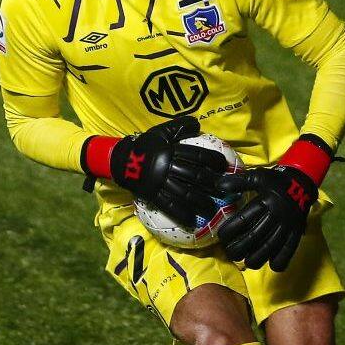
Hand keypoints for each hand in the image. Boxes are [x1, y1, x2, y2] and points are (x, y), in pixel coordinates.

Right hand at [82, 117, 227, 226]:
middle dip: (212, 184)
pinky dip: (181, 214)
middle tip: (224, 189)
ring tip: (212, 209)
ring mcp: (160, 182)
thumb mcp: (160, 132)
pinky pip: (169, 206)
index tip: (224, 166)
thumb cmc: (144, 146)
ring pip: (185, 193)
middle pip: (194, 176)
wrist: (120, 160)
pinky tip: (192, 221)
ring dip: (201, 202)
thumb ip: (178, 127)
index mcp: (170, 151)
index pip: (196, 155)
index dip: (212, 161)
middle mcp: (167, 167)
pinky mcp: (153, 195)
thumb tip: (197, 124)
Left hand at [216, 136, 331, 271]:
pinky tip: (273, 267)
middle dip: (241, 247)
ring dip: (259, 257)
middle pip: (257, 235)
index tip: (221, 236)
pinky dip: (283, 259)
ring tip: (247, 263)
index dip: (231, 229)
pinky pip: (291, 248)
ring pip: (272, 245)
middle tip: (230, 253)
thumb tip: (218, 185)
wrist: (302, 183)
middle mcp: (277, 215)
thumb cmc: (276, 181)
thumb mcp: (258, 176)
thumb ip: (238, 182)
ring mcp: (288, 225)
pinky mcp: (297, 232)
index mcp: (266, 201)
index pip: (245, 219)